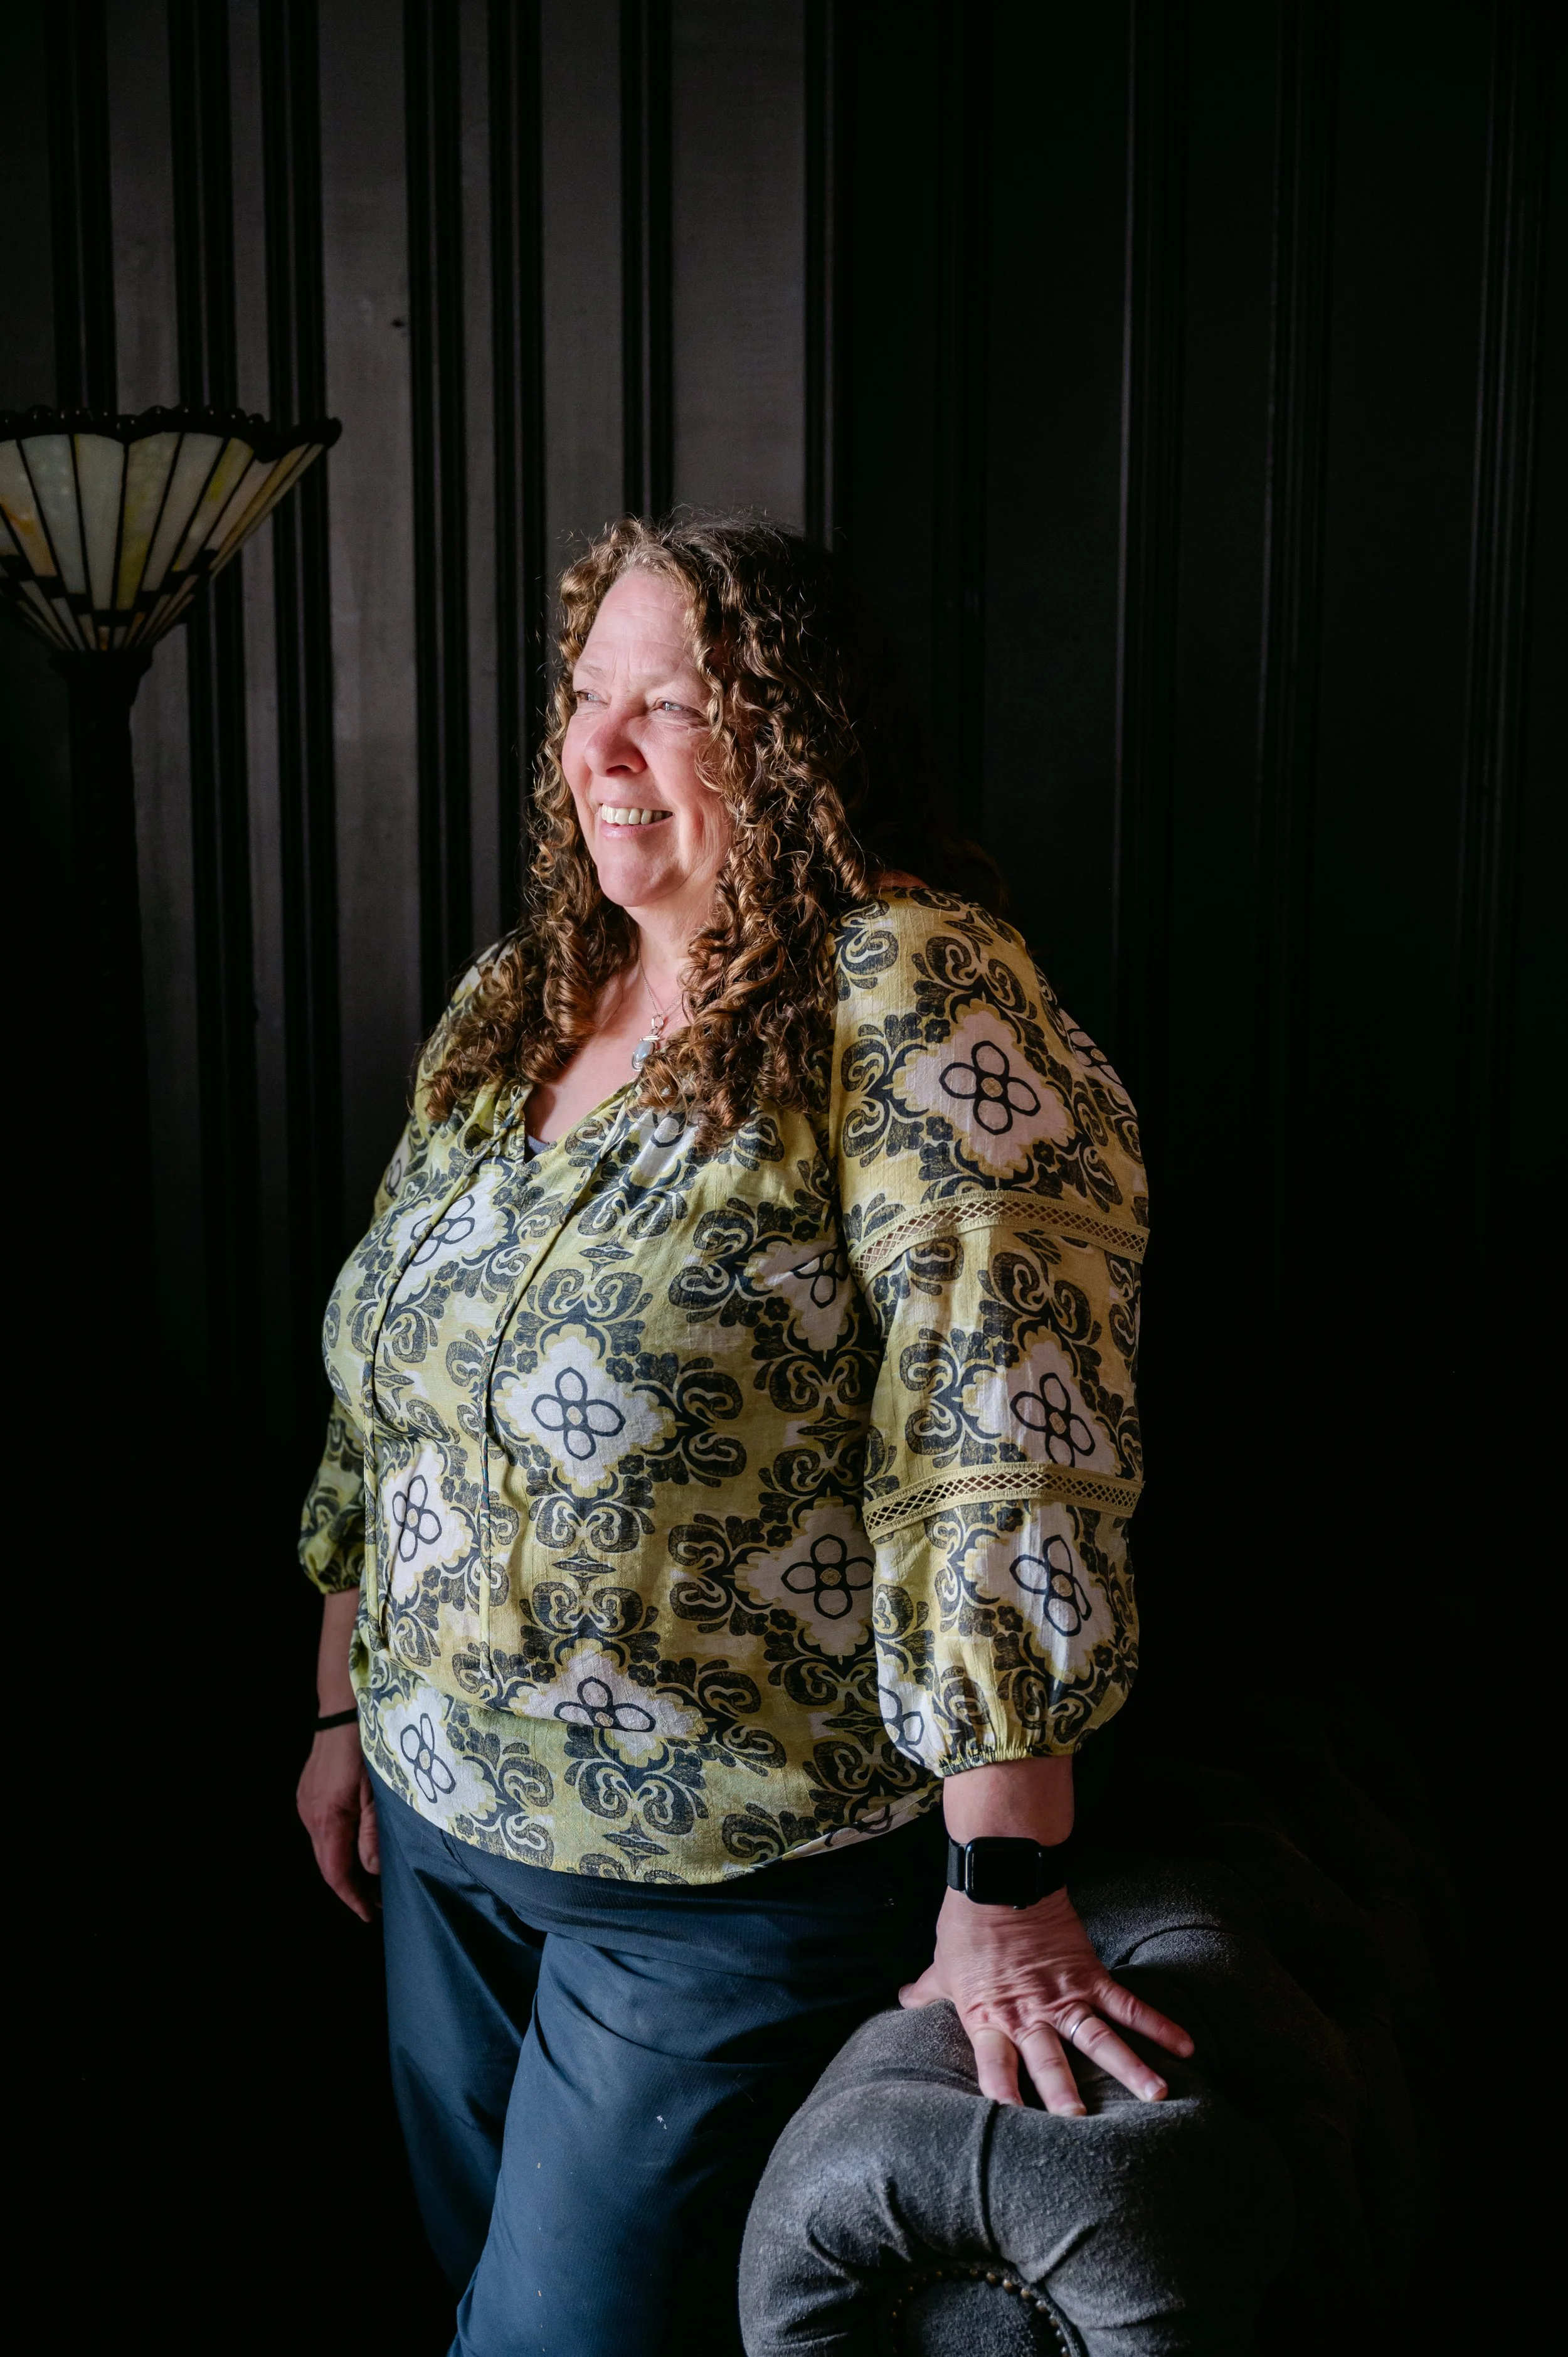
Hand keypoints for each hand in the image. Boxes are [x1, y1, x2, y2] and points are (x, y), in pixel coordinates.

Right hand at [296, 1724, 380, 1922]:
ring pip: (323, 1848)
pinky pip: (321, 1830)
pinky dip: (337, 1845)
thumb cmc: (367, 1746)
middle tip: (375, 1903)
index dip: (353, 1898)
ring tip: (369, 1880)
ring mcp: (305, 1803)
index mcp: (328, 1819)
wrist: (344, 1709)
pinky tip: (355, 1846)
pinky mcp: (308, 1793)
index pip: (336, 1874)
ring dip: (344, 1866)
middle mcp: (310, 1815)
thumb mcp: (380, 1792)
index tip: (370, 1915)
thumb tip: (371, 1871)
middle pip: (327, 1865)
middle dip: (350, 1888)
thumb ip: (374, 1834)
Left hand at [900, 1884, 1192, 2114]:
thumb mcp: (942, 1966)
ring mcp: (1064, 1994)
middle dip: (1065, 2096)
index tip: (1012, 2132)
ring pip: (1099, 2039)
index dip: (1003, 2097)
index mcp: (991, 2018)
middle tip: (1081, 2128)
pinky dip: (1158, 2023)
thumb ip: (927, 1993)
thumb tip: (901, 2002)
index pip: (995, 2067)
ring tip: (1157, 2097)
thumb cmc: (966, 1925)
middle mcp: (1030, 2014)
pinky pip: (1128, 2003)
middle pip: (1049, 2062)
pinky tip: (1185, 2046)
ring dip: (1129, 2069)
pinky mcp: (1090, 1974)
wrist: (999, 1875)